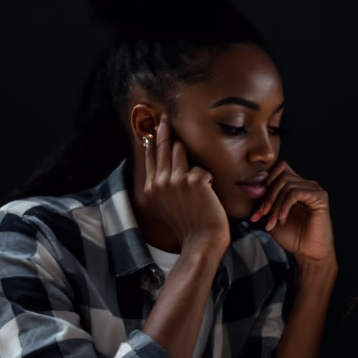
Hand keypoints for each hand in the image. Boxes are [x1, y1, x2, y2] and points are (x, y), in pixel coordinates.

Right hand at [143, 116, 228, 253]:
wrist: (202, 241)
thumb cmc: (189, 225)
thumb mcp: (166, 206)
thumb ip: (162, 186)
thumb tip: (163, 166)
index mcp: (150, 189)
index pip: (149, 157)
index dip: (151, 140)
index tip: (152, 125)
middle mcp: (159, 183)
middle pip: (161, 147)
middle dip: (164, 129)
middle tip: (166, 116)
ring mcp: (175, 180)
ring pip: (180, 151)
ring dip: (189, 157)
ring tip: (194, 174)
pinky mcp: (194, 180)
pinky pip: (202, 169)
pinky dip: (208, 179)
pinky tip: (208, 196)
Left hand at [250, 162, 335, 269]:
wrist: (308, 253)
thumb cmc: (292, 237)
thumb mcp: (271, 217)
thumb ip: (263, 201)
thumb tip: (248, 187)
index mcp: (296, 187)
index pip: (280, 169)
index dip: (265, 182)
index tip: (257, 203)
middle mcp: (306, 185)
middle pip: (281, 176)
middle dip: (267, 196)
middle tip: (261, 215)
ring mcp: (314, 189)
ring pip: (286, 185)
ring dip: (275, 205)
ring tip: (273, 222)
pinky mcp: (320, 196)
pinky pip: (295, 193)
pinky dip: (284, 206)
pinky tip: (283, 219)